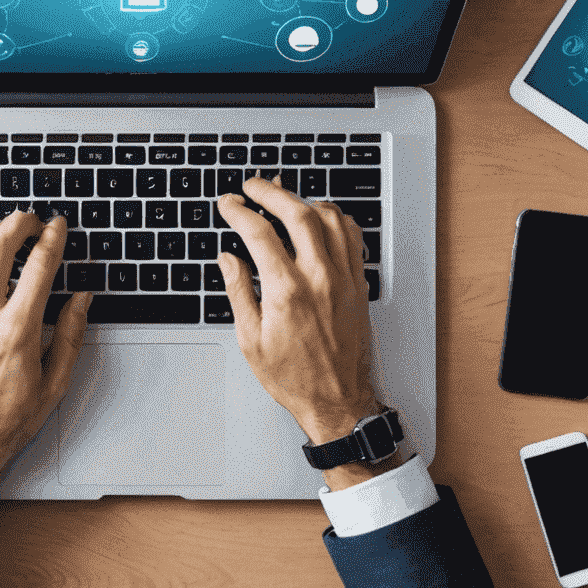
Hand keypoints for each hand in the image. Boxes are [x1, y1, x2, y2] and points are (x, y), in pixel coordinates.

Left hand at [0, 211, 91, 508]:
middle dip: (17, 223)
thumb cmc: (6, 422)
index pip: (38, 267)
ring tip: (3, 229)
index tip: (58, 226)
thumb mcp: (54, 383)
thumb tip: (81, 300)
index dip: (52, 239)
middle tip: (31, 219)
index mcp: (17, 331)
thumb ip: (70, 335)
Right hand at [216, 177, 391, 484]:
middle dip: (271, 192)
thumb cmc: (293, 377)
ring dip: (304, 201)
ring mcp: (343, 279)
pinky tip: (320, 219)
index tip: (229, 204)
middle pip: (298, 214)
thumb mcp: (250, 339)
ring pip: (330, 219)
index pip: (260, 233)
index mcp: (286, 292)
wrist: (337, 400)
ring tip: (284, 197)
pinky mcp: (358, 285)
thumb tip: (229, 259)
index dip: (240, 211)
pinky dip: (335, 219)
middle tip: (253, 186)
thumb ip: (239, 291)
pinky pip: (351, 238)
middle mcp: (319, 279)